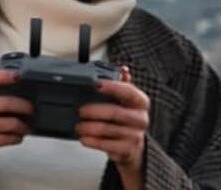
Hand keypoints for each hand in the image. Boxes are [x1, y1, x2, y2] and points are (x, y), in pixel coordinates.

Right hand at [0, 64, 32, 189]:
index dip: (3, 76)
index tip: (18, 75)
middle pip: (5, 103)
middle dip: (24, 106)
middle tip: (32, 108)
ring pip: (10, 124)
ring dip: (23, 125)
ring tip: (26, 125)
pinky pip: (9, 138)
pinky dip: (17, 137)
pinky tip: (17, 135)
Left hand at [77, 65, 148, 187]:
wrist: (132, 148)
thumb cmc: (125, 120)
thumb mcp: (125, 102)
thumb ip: (122, 85)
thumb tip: (124, 69)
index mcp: (141, 102)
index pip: (128, 91)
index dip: (112, 87)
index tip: (96, 84)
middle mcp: (141, 119)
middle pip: (116, 112)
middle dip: (94, 111)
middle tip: (80, 111)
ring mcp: (136, 136)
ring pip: (108, 129)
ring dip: (89, 127)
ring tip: (78, 126)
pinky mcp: (128, 150)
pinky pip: (107, 145)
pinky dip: (93, 141)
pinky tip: (84, 138)